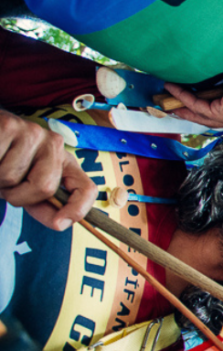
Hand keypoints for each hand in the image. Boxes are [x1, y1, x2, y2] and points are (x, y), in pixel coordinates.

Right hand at [0, 109, 97, 229]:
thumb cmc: (5, 166)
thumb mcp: (27, 189)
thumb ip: (44, 206)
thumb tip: (60, 224)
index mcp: (65, 162)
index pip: (86, 188)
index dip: (78, 209)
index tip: (60, 223)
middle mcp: (54, 144)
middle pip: (44, 188)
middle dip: (17, 196)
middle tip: (6, 184)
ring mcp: (33, 132)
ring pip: (11, 177)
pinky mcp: (9, 126)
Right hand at [169, 61, 222, 130]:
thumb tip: (218, 80)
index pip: (222, 118)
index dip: (203, 112)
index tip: (189, 105)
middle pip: (208, 121)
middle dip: (188, 114)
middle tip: (172, 106)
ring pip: (201, 116)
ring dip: (182, 106)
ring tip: (168, 97)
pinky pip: (200, 107)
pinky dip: (185, 98)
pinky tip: (175, 90)